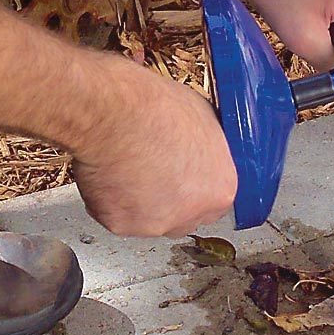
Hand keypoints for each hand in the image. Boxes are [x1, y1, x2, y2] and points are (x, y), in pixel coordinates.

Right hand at [71, 59, 236, 236]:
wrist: (116, 115)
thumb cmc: (157, 110)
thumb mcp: (206, 120)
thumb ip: (208, 149)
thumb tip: (203, 148)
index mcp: (220, 190)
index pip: (215, 201)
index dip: (197, 187)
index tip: (185, 176)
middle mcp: (193, 214)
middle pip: (184, 216)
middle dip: (172, 198)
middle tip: (156, 170)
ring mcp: (156, 223)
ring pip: (150, 218)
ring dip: (142, 201)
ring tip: (132, 166)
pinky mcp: (122, 225)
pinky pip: (118, 216)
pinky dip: (113, 201)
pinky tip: (114, 174)